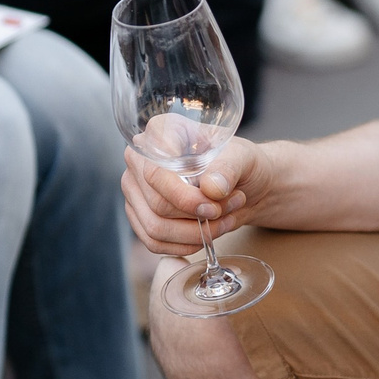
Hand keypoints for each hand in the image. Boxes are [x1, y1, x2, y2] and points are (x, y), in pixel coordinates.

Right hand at [122, 135, 268, 256]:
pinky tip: (208, 234)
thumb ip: (229, 168)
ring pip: (155, 228)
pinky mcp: (140, 218)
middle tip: (231, 207)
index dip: (185, 196)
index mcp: (159, 133)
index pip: (156, 172)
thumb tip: (212, 189)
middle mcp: (139, 161)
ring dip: (196, 233)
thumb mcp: (243, 157)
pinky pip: (155, 243)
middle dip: (199, 216)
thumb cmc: (239, 162)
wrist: (243, 183)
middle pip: (158, 204)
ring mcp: (135, 191)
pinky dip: (187, 245)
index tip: (215, 203)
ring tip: (225, 220)